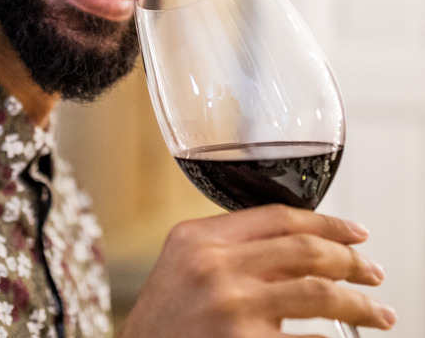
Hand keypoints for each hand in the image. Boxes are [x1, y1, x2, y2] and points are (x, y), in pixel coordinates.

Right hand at [119, 204, 396, 337]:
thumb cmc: (162, 323)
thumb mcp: (180, 268)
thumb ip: (223, 248)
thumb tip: (293, 245)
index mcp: (195, 238)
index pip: (276, 216)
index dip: (326, 221)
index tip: (354, 233)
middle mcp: (211, 266)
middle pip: (305, 249)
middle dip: (351, 261)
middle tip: (372, 273)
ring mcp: (229, 306)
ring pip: (319, 292)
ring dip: (360, 304)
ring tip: (378, 313)